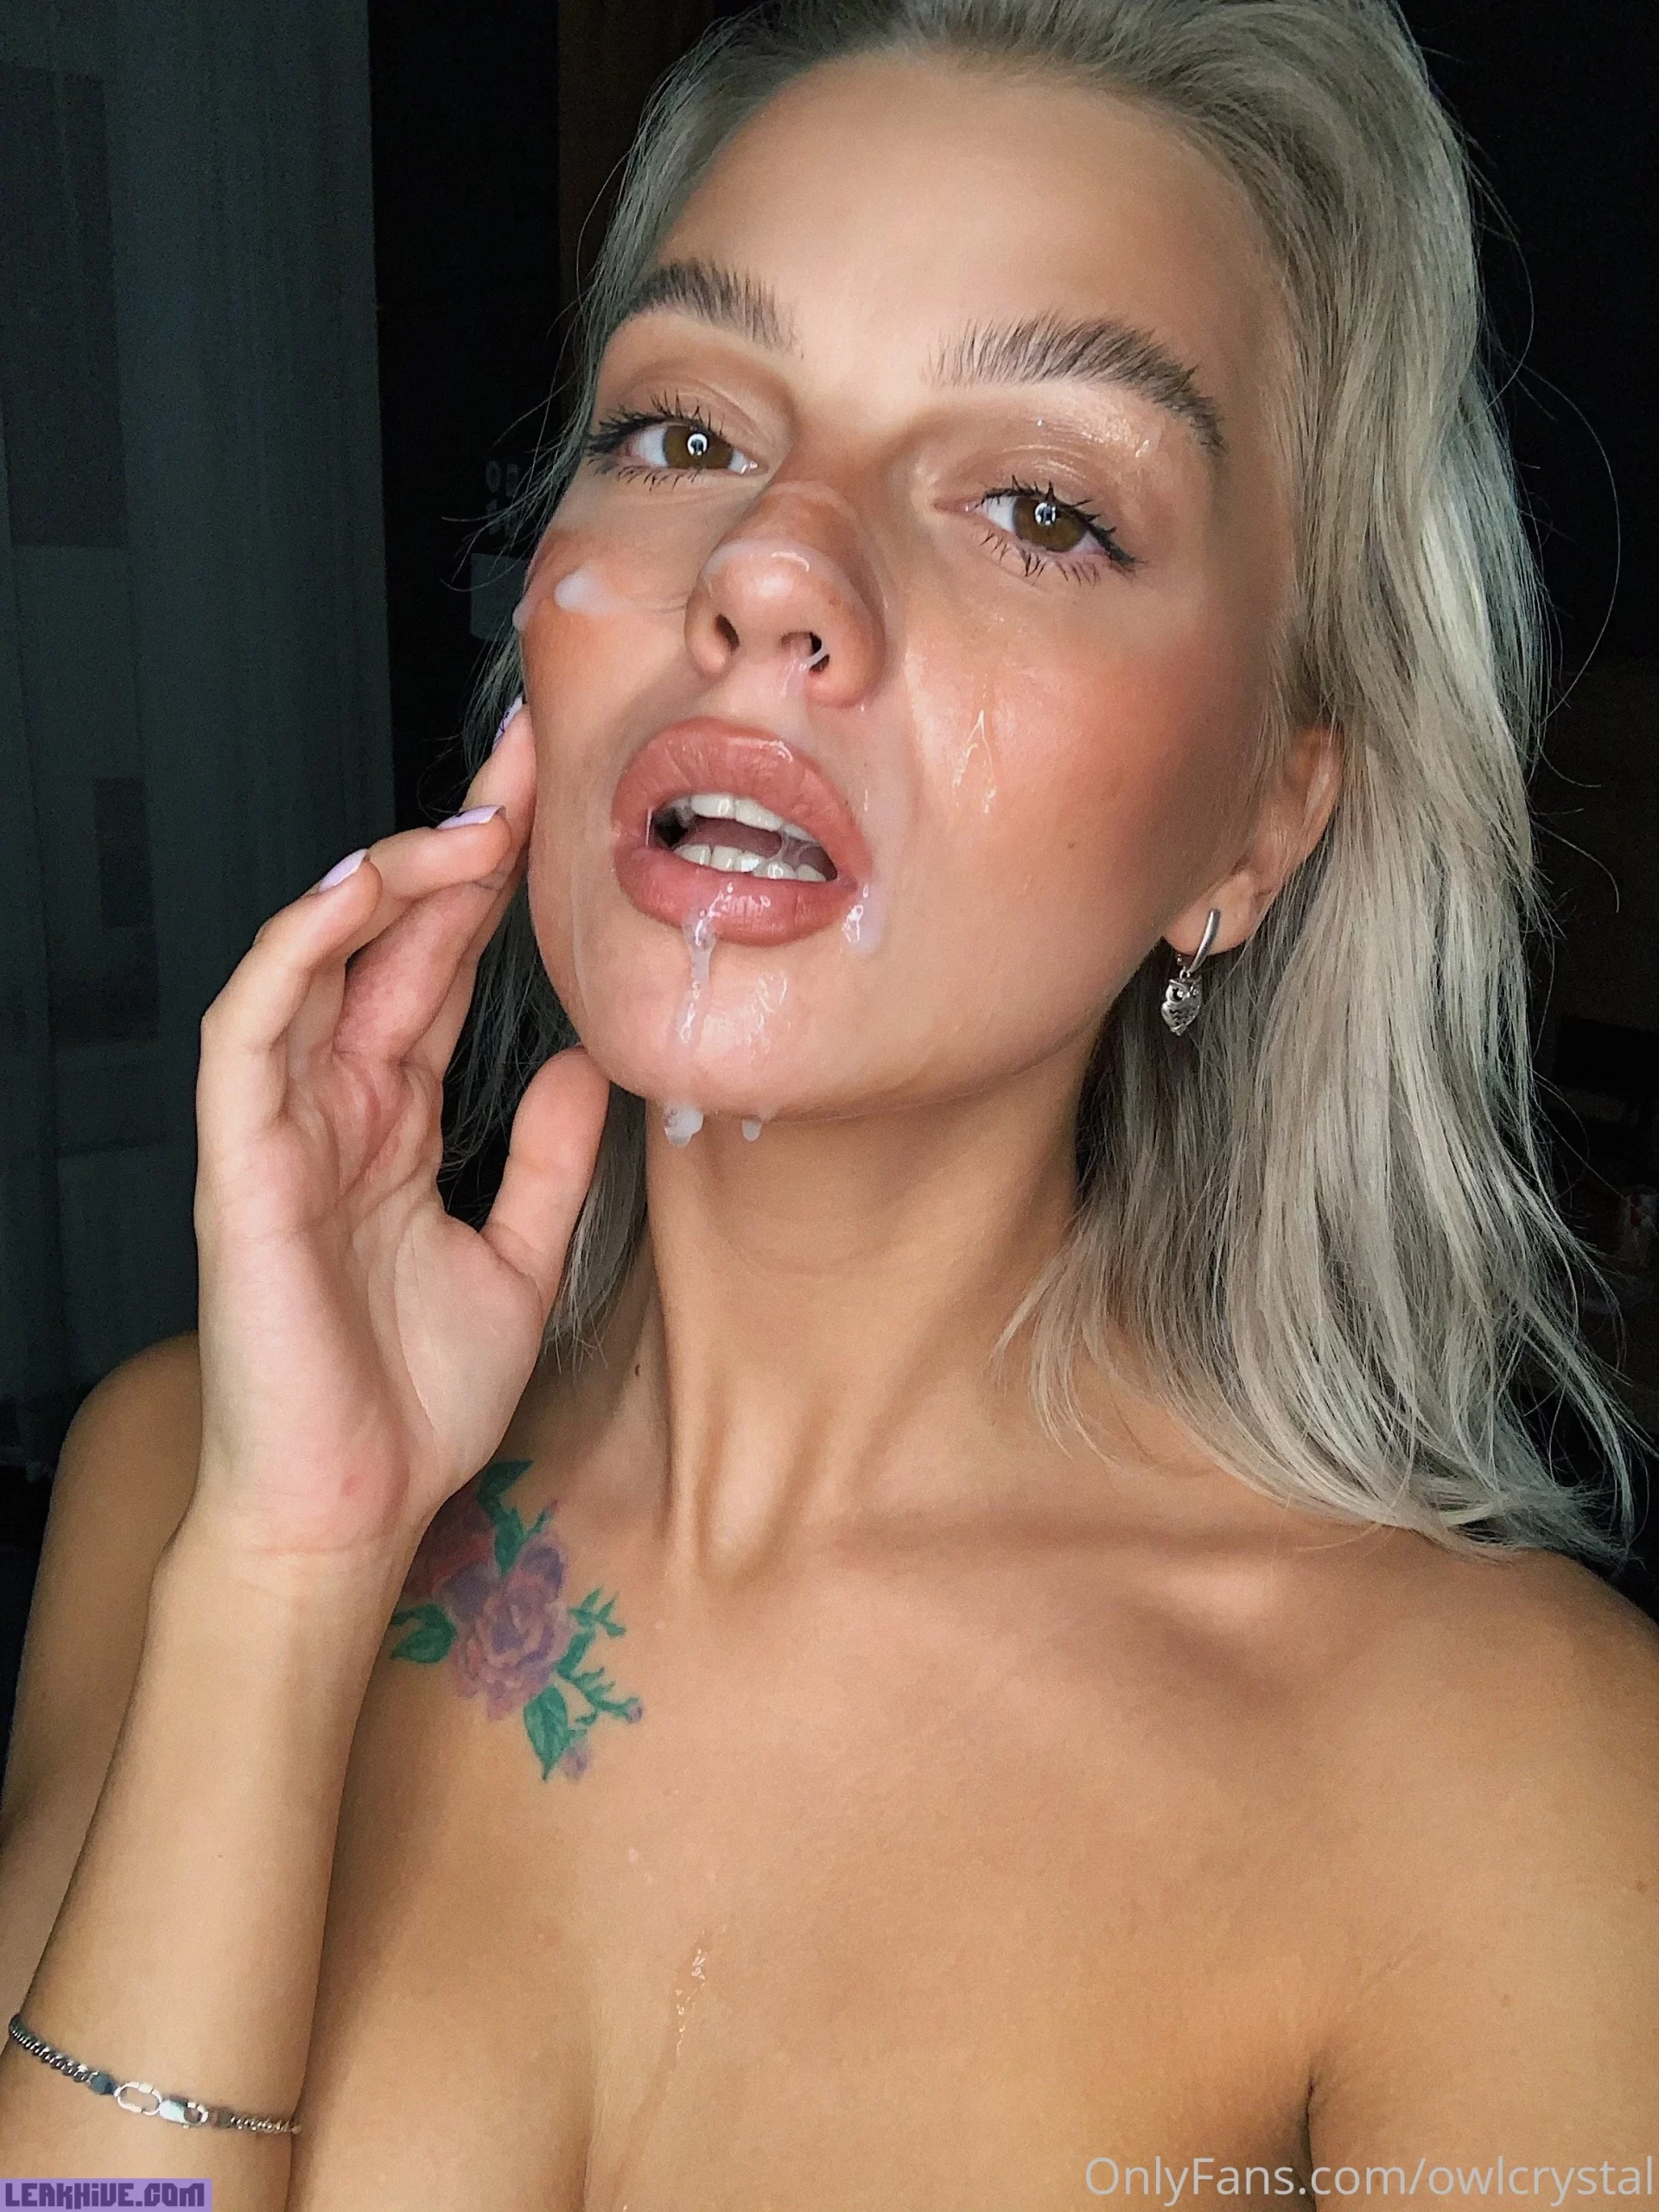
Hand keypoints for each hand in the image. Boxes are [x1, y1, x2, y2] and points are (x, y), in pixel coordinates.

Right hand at [188, 704, 609, 1566]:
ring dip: (389, 878)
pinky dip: (294, 954)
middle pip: (391, 941)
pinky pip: (251, 1031)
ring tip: (472, 820)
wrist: (348, 1512)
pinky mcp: (244, 1163)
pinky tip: (355, 895)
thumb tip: (591, 1065)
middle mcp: (338, 1107)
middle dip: (458, 841)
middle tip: (530, 755)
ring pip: (317, 962)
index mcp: (395, 1124)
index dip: (492, 886)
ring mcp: (284, 1127)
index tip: (557, 805)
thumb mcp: (516, 1259)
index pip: (441, 972)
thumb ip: (548, 1161)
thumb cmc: (410, 1404)